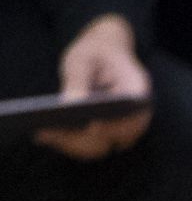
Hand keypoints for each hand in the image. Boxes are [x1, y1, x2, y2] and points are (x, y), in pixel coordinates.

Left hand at [36, 15, 150, 159]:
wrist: (104, 55)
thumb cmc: (95, 53)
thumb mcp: (82, 59)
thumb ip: (78, 79)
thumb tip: (70, 105)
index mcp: (138, 91)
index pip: (133, 114)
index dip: (117, 124)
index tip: (93, 126)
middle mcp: (137, 115)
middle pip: (116, 137)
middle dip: (85, 139)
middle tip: (54, 134)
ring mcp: (124, 129)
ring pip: (101, 147)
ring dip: (72, 144)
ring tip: (44, 135)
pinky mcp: (108, 135)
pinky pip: (90, 146)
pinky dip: (68, 143)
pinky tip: (45, 135)